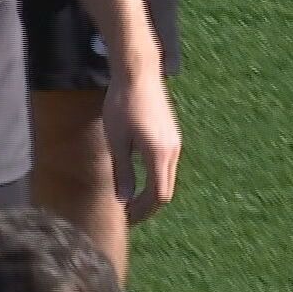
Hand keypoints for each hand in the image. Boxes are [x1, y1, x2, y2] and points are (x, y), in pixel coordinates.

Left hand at [103, 69, 180, 223]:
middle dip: (148, 205)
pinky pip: (167, 164)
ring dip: (152, 191)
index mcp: (159, 155)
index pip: (158, 195)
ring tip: (132, 198)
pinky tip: (140, 177)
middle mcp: (172, 151)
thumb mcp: (117, 141)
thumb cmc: (123, 105)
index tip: (127, 218)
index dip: (143, 211)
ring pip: (167, 177)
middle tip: (128, 214)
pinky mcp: (172, 134)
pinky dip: (156, 177)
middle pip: (165, 190)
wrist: (138, 73)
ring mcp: (175, 142)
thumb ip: (123, 172)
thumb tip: (124, 200)